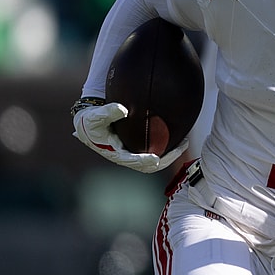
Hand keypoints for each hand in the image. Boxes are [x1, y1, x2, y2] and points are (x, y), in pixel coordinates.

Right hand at [72, 102, 187, 172]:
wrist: (89, 123)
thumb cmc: (92, 121)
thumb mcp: (96, 116)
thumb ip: (108, 112)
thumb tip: (123, 109)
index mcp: (117, 154)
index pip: (133, 161)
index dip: (144, 161)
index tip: (156, 159)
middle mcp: (128, 157)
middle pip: (151, 165)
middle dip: (167, 158)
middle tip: (182, 146)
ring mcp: (134, 154)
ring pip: (156, 159)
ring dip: (171, 153)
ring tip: (185, 142)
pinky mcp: (138, 149)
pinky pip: (155, 149)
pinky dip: (166, 145)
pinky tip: (178, 134)